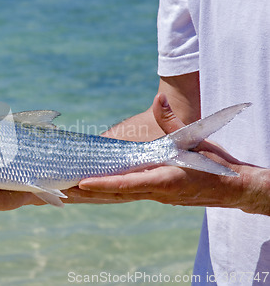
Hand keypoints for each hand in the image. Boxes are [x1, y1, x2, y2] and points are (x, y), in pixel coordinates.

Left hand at [72, 93, 269, 215]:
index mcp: (165, 179)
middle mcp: (156, 192)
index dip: (104, 183)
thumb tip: (159, 98)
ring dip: (92, 196)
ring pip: (117, 196)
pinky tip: (90, 191)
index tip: (82, 183)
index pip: (128, 183)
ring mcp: (154, 196)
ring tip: (66, 194)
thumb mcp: (196, 138)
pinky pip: (124, 194)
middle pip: (115, 194)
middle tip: (60, 191)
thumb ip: (173, 121)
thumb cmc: (216, 163)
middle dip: (87, 194)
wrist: (233, 188)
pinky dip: (106, 193)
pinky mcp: (154, 195)